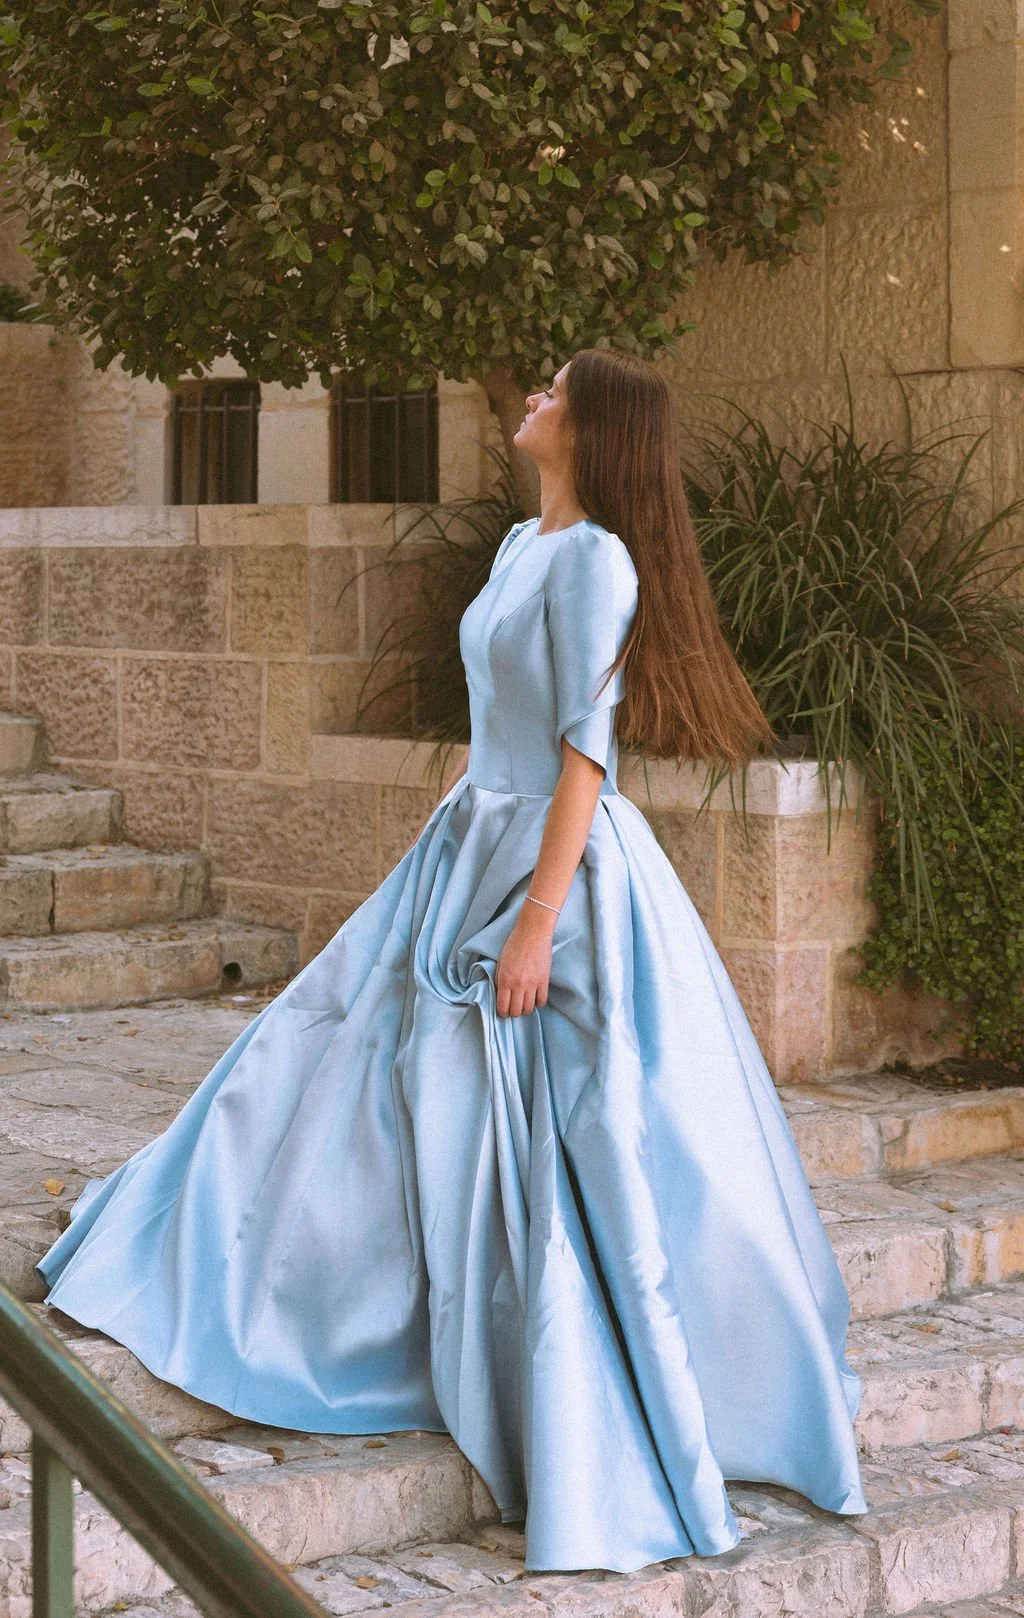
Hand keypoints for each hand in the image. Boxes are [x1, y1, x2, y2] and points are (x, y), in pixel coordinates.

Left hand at [495, 902, 554, 1017]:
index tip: (504, 1012)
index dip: (502, 1013)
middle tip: (514, 1008)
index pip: (503, 1007)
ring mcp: (532, 984)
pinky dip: (538, 1003)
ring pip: (529, 1009)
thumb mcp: (500, 962)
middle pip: (516, 1011)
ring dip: (526, 1009)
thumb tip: (500, 995)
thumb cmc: (514, 944)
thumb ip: (499, 979)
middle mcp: (518, 985)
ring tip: (524, 1003)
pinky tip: (535, 998)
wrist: (532, 933)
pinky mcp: (544, 981)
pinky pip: (542, 1001)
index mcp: (504, 980)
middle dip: (514, 1013)